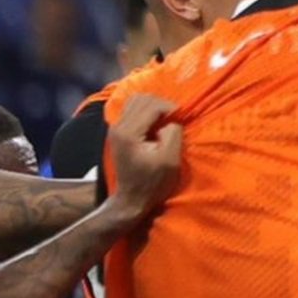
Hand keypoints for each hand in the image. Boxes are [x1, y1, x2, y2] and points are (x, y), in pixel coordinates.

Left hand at [107, 94, 182, 215]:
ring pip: (135, 101)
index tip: (182, 118)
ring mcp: (115, 128)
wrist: (131, 199)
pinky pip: (132, 109)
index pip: (152, 105)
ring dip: (153, 106)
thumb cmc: (153, 183)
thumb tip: (172, 119)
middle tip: (175, 118)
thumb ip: (173, 134)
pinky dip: (146, 111)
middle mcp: (118, 126)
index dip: (170, 107)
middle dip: (162, 104)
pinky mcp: (117, 131)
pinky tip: (155, 123)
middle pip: (142, 99)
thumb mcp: (170, 161)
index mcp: (130, 133)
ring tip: (165, 119)